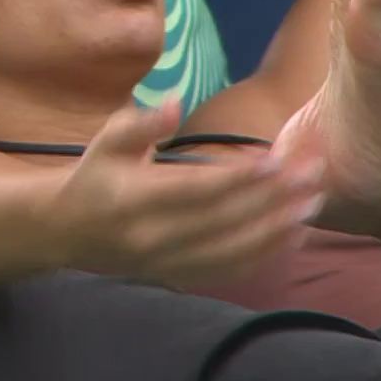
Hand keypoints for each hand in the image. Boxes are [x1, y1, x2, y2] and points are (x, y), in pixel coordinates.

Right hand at [45, 98, 325, 288]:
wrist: (68, 232)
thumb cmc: (96, 175)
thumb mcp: (106, 141)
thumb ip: (140, 123)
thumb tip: (174, 103)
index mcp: (132, 200)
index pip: (196, 190)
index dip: (238, 177)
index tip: (277, 159)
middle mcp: (150, 237)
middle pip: (223, 221)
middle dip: (273, 199)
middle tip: (313, 175)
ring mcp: (166, 263)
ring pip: (232, 251)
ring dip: (278, 229)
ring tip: (312, 204)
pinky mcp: (178, 277)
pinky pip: (228, 271)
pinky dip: (264, 255)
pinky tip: (292, 235)